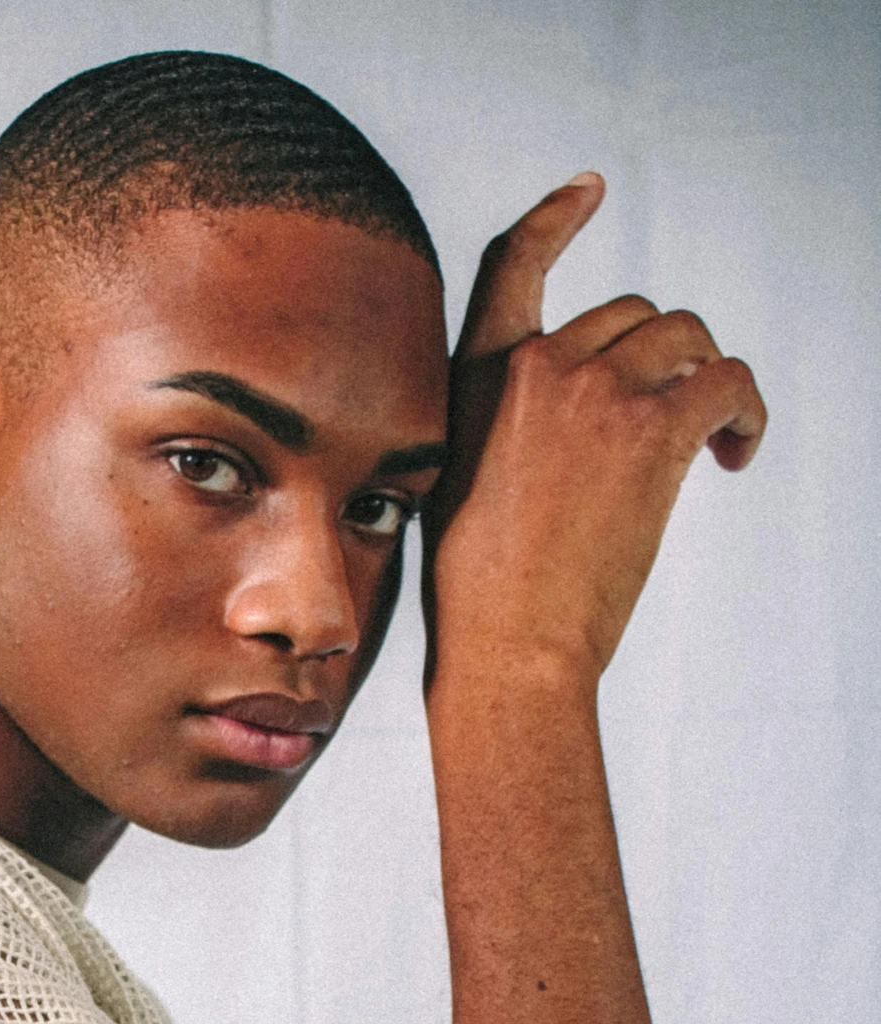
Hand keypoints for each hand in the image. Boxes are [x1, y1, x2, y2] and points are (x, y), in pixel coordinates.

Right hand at [426, 175, 765, 689]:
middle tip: (682, 419)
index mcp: (480, 378)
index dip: (557, 216)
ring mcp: (597, 392)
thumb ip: (503, 427)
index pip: (517, 261)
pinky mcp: (651, 432)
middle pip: (634, 313)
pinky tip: (735, 454)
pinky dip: (745, 411)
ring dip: (711, 380)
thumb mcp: (463, 484)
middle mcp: (539, 366)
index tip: (590, 189)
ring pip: (687, 339)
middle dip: (666, 358)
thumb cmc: (482, 596)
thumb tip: (568, 430)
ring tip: (716, 438)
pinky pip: (726, 382)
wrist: (508, 649)